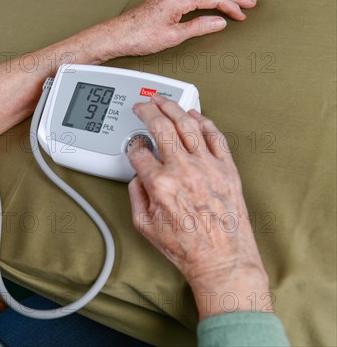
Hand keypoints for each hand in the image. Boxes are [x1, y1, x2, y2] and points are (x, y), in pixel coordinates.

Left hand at [102, 0, 256, 56]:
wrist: (116, 36)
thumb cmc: (138, 37)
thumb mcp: (173, 37)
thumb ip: (198, 27)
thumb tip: (218, 22)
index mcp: (179, 0)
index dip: (231, 6)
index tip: (243, 14)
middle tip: (249, 2)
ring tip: (234, 0)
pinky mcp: (162, 1)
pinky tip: (207, 1)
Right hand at [127, 94, 270, 319]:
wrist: (222, 259)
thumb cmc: (187, 247)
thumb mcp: (145, 225)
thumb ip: (135, 195)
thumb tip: (138, 176)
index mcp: (160, 185)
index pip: (139, 152)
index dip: (132, 146)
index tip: (134, 146)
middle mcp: (183, 171)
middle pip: (161, 127)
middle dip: (147, 111)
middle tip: (142, 105)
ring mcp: (207, 167)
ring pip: (187, 125)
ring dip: (172, 107)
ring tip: (163, 100)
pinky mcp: (227, 169)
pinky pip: (215, 136)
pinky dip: (203, 121)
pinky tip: (193, 114)